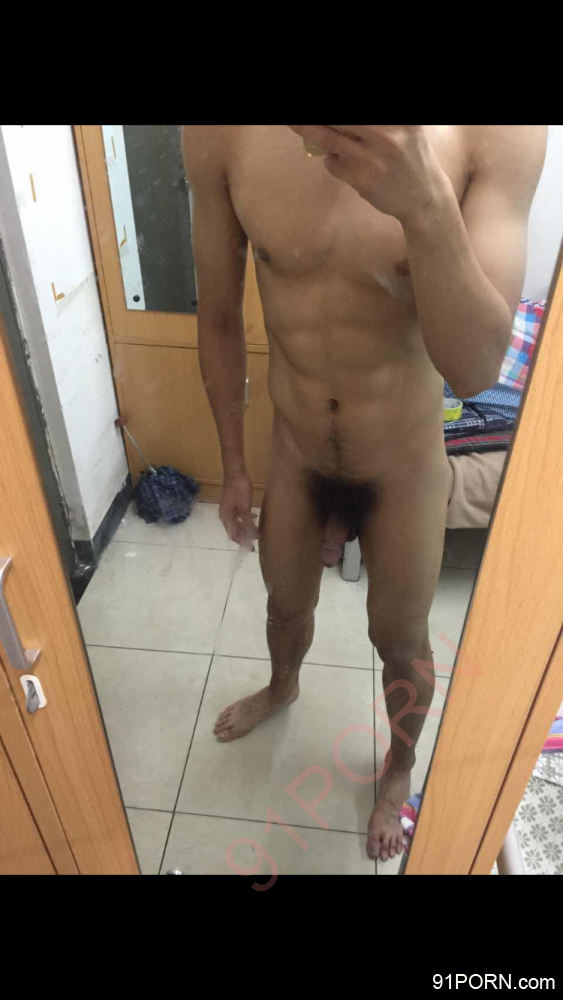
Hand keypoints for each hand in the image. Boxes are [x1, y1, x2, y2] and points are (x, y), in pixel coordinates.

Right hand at [220, 471, 257, 549]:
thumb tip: (251, 536)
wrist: (235, 472)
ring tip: (257, 531)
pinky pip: (239, 516)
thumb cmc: (239, 490)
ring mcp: (228, 509)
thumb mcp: (245, 508)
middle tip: (256, 541)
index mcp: (226, 517)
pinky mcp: (233, 503)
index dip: (243, 543)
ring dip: (246, 528)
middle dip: (245, 537)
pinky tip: (254, 517)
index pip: (233, 535)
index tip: (252, 548)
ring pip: (237, 523)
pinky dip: (246, 519)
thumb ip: (247, 523)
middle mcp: (225, 515)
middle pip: (234, 530)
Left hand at [288, 125, 446, 223]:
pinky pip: (334, 164)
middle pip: (340, 121)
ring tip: (293, 124)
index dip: (336, 118)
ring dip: (308, 130)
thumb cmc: (411, 155)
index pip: (358, 115)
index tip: (326, 119)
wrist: (424, 197)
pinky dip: (331, 160)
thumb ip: (381, 122)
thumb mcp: (407, 128)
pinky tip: (343, 162)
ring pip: (329, 138)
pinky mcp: (362, 179)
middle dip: (315, 121)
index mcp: (400, 121)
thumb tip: (336, 123)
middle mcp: (388, 135)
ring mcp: (373, 158)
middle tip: (294, 119)